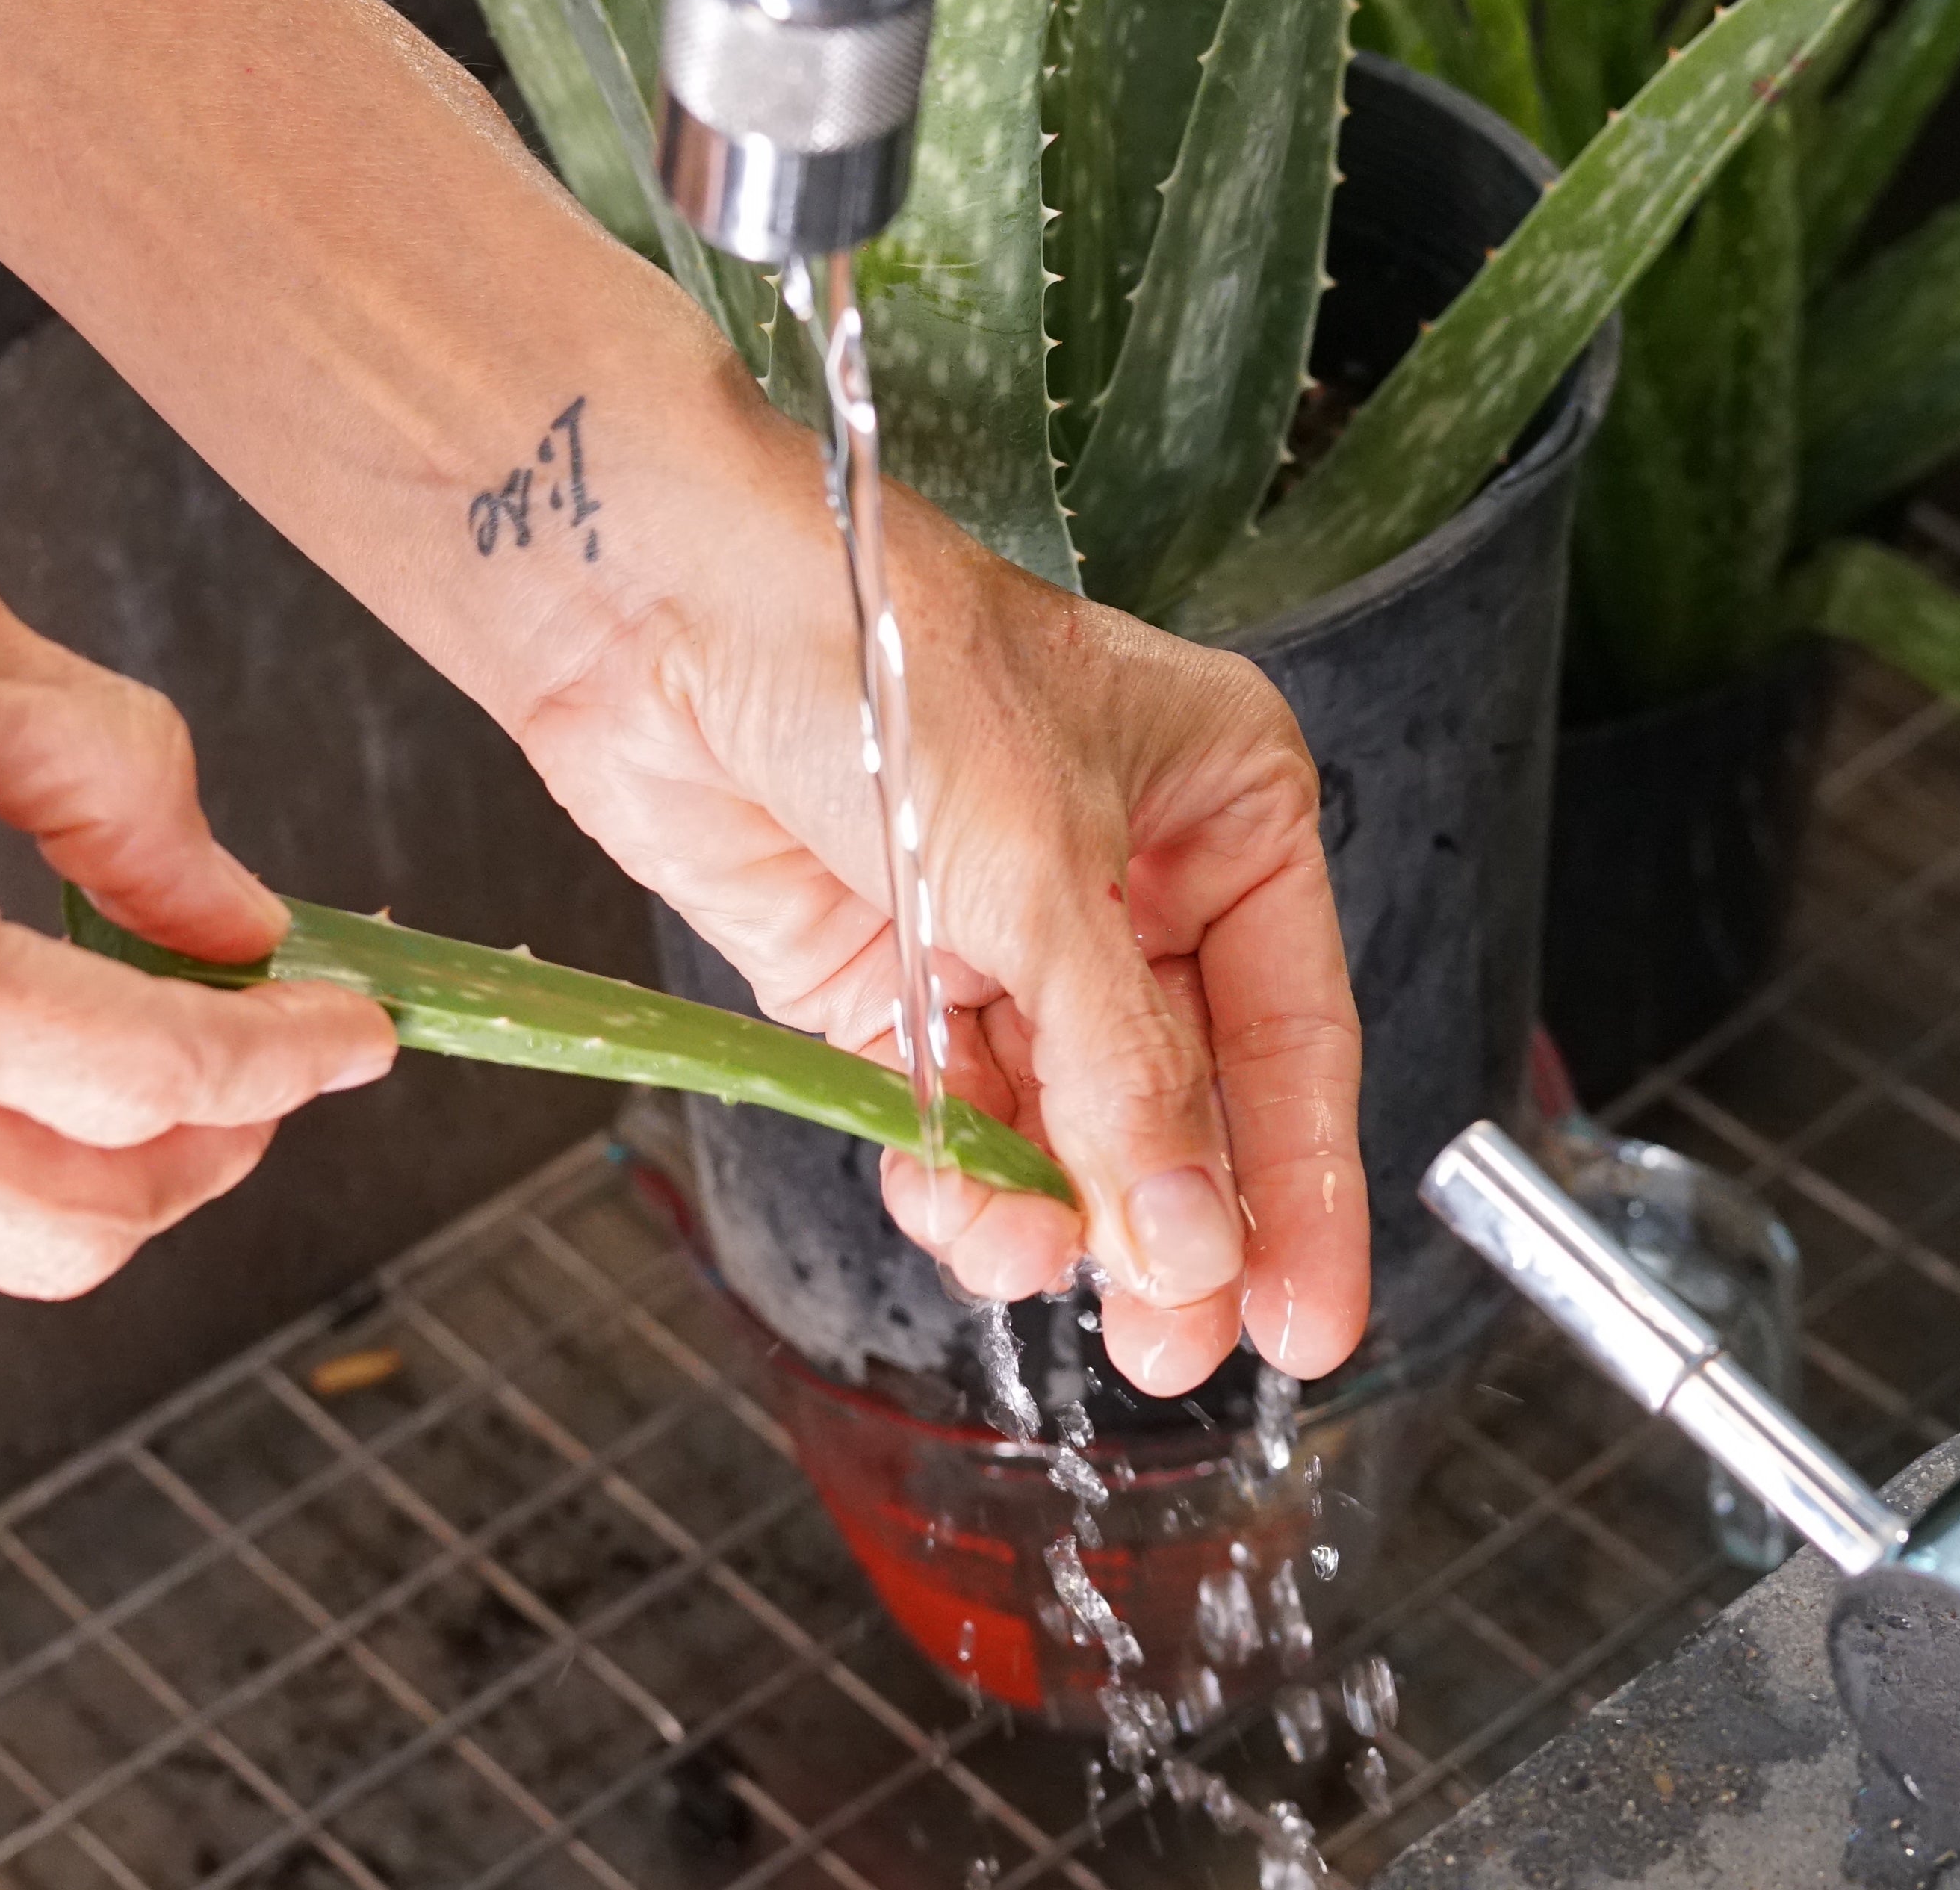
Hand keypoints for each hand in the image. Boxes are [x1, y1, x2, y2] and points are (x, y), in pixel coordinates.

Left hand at [517, 426, 1365, 1398]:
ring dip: (1047, 1212)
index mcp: (1219, 806)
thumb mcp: (1038, 867)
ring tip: (1018, 1251)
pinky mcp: (894, 987)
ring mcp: (1006, 942)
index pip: (1294, 1031)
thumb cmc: (873, 649)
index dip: (1301, 1186)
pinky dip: (959, 1179)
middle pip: (1186, 1103)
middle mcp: (1128, 881)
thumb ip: (1121, 1072)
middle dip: (1170, 1228)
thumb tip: (1192, 1243)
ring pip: (1067, 1134)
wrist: (655, 611)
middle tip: (1170, 1347)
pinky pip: (957, 1124)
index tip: (1304, 1322)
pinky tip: (954, 1203)